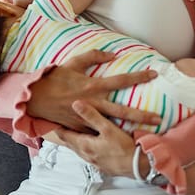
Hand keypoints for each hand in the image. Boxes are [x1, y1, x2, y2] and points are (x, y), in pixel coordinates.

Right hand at [26, 50, 160, 131]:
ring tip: (144, 134)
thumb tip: (112, 54)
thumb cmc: (55, 78)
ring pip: (113, 125)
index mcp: (93, 85)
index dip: (139, 76)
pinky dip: (108, 135)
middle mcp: (94, 102)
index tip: (154, 74)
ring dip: (129, 129)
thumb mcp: (73, 62)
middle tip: (158, 118)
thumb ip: (93, 56)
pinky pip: (96, 131)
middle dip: (142, 115)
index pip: (121, 80)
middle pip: (123, 110)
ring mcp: (88, 116)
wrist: (36, 97)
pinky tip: (120, 140)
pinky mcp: (80, 126)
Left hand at [54, 100, 139, 177]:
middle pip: (69, 142)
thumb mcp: (107, 129)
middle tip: (59, 122)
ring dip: (75, 139)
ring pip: (79, 148)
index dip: (57, 125)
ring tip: (73, 130)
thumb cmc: (124, 148)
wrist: (139, 166)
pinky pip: (89, 153)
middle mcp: (85, 154)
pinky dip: (85, 146)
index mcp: (84, 145)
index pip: (63, 135)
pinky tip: (91, 142)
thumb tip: (76, 103)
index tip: (52, 117)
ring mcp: (93, 161)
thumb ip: (91, 116)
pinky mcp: (102, 164)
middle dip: (64, 133)